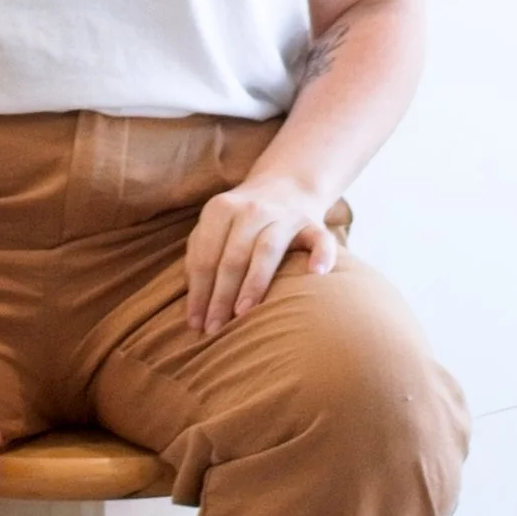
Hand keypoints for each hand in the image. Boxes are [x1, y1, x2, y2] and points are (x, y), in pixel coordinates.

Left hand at [183, 173, 338, 336]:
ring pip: (267, 249)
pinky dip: (322, 254)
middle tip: (214, 329)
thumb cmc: (242, 219)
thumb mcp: (215, 226)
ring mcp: (285, 216)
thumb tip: (194, 302)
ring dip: (254, 283)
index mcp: (220, 209)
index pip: (205, 257)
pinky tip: (317, 273)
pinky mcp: (313, 223)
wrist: (286, 185)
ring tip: (243, 313)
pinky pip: (320, 239)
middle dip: (220, 296)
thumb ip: (199, 255)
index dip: (198, 292)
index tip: (195, 324)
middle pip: (233, 257)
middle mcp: (252, 210)